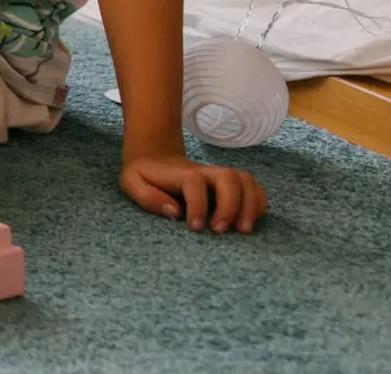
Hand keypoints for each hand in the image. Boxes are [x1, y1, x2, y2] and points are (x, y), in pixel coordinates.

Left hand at [121, 151, 266, 231]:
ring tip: (243, 230)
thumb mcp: (131, 182)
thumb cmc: (144, 176)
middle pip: (229, 177)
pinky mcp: (231, 184)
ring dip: (250, 205)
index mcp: (180, 173)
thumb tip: (174, 211)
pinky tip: (251, 221)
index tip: (195, 227)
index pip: (195, 182)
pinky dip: (259, 203)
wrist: (155, 158)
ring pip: (246, 180)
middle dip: (230, 205)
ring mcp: (220, 176)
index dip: (197, 205)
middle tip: (220, 231)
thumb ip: (147, 196)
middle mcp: (205, 172)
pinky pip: (254, 187)